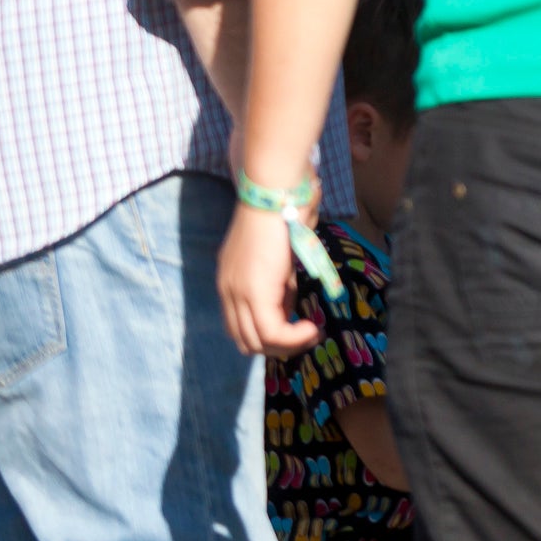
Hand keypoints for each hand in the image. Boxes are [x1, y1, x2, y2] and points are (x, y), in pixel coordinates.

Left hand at [218, 204, 319, 356]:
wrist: (274, 194)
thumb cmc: (282, 213)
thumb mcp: (279, 258)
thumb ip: (280, 283)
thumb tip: (288, 305)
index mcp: (231, 281)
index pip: (241, 325)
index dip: (269, 334)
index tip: (297, 324)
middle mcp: (228, 291)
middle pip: (245, 341)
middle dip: (278, 346)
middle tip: (306, 336)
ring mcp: (237, 293)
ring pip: (257, 342)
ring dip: (288, 345)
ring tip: (312, 333)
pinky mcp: (255, 293)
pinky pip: (273, 332)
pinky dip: (294, 338)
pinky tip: (312, 328)